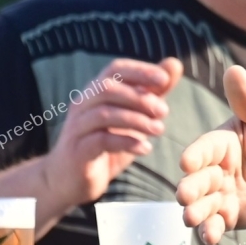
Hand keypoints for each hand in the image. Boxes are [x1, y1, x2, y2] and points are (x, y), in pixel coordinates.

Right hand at [40, 58, 181, 206]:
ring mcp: (77, 127)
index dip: (140, 71)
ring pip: (103, 114)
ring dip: (136, 120)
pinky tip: (144, 148)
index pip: (115, 69)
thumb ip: (152, 92)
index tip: (164, 79)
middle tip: (164, 112)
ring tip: (159, 130)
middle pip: (107, 88)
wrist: (71, 180)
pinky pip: (100, 140)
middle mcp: (83, 105)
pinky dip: (126, 142)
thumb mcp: (134, 116)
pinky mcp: (77, 151)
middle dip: (139, 97)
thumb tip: (174, 64)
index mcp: (96, 92)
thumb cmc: (105, 144)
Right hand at [177, 66, 245, 244]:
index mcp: (220, 143)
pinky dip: (212, 230)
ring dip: (196, 211)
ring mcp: (218, 193)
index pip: (205, 148)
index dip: (196, 155)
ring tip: (192, 219)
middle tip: (184, 195)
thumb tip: (234, 70)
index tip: (187, 162)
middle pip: (197, 179)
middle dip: (190, 187)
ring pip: (202, 203)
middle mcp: (213, 169)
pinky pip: (216, 223)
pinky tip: (212, 237)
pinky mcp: (227, 214)